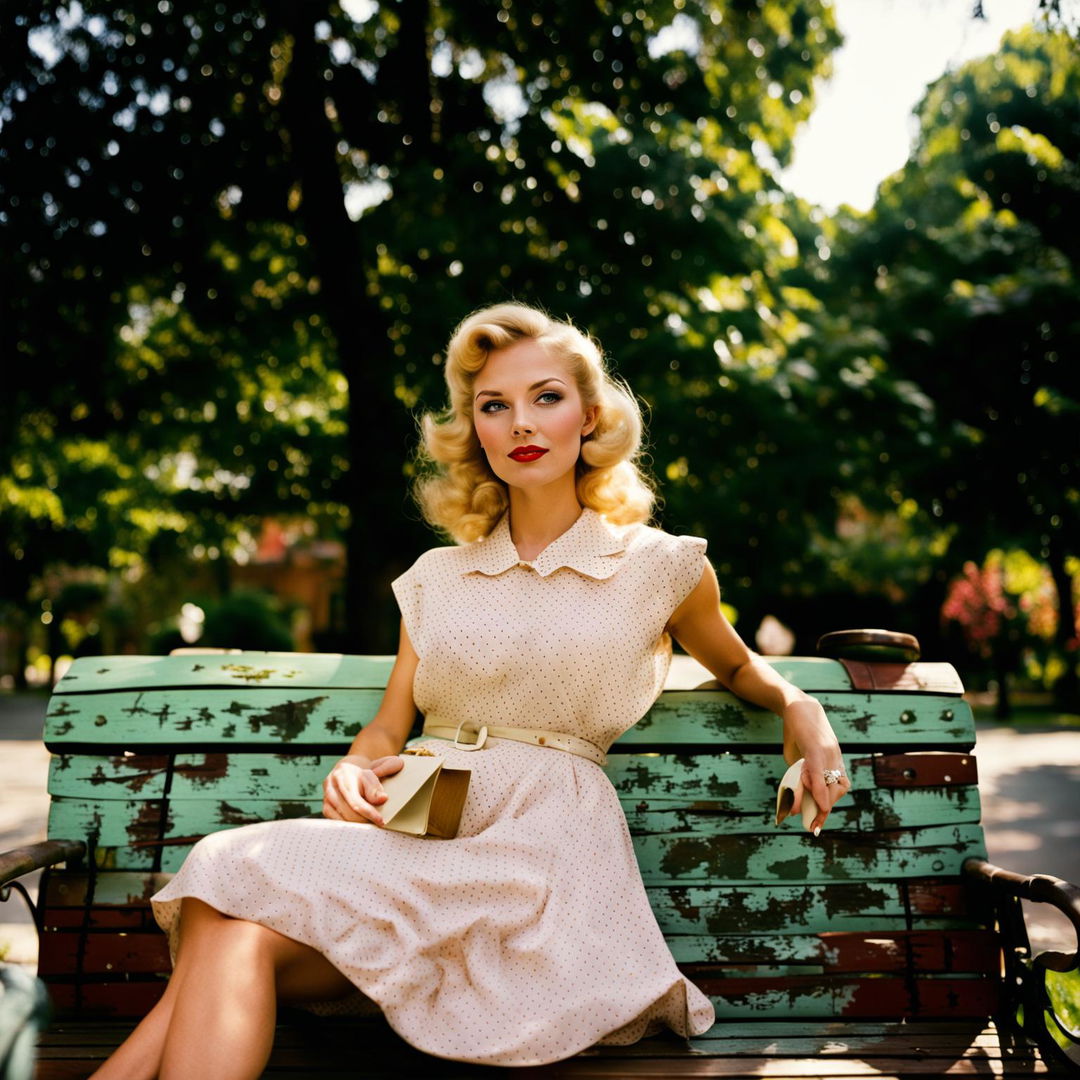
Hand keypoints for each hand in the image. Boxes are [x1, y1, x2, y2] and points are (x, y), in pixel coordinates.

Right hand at [322, 754, 403, 824]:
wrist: (344, 774)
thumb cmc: (358, 776)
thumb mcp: (369, 777)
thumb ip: (375, 788)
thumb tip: (383, 799)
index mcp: (341, 777)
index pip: (355, 801)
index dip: (369, 812)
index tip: (380, 821)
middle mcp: (330, 788)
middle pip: (348, 812)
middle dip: (364, 820)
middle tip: (376, 824)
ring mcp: (326, 799)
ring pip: (342, 819)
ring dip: (357, 825)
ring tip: (369, 823)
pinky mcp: (325, 809)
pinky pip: (337, 822)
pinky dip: (349, 825)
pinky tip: (359, 824)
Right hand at [778, 698, 848, 832]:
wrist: (794, 703)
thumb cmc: (796, 732)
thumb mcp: (796, 758)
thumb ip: (800, 776)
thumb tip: (795, 798)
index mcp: (834, 762)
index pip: (837, 791)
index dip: (827, 809)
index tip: (816, 826)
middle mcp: (836, 758)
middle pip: (835, 791)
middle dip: (822, 811)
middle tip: (811, 825)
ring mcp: (829, 752)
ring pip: (826, 784)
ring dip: (816, 802)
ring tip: (799, 812)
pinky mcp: (816, 745)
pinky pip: (819, 770)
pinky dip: (819, 787)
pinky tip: (816, 801)